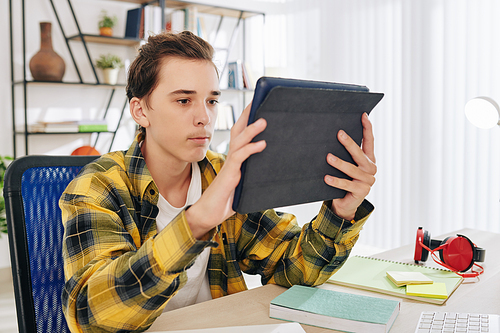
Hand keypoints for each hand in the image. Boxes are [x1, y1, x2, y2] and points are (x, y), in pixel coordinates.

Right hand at [185, 104, 266, 238]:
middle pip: (238, 131)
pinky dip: (251, 149)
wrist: (207, 215)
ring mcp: (229, 166)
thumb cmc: (224, 202)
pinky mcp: (229, 174)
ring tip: (264, 120)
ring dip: (251, 129)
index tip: (257, 108)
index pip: (241, 136)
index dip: (248, 122)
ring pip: (239, 141)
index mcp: (235, 161)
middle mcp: (231, 160)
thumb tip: (270, 175)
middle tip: (258, 101)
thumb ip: (251, 180)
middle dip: (247, 116)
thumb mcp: (242, 188)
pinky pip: (240, 157)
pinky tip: (262, 144)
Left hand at [324, 113, 375, 219]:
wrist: (345, 204)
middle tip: (339, 134)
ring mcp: (367, 181)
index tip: (363, 115)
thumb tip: (334, 135)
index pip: (369, 141)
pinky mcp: (361, 191)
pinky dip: (336, 181)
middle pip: (359, 154)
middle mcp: (371, 169)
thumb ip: (346, 154)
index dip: (367, 128)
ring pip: (352, 169)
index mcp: (369, 159)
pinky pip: (346, 184)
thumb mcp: (347, 166)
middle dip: (349, 143)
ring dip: (339, 163)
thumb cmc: (344, 180)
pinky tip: (326, 178)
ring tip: (328, 157)